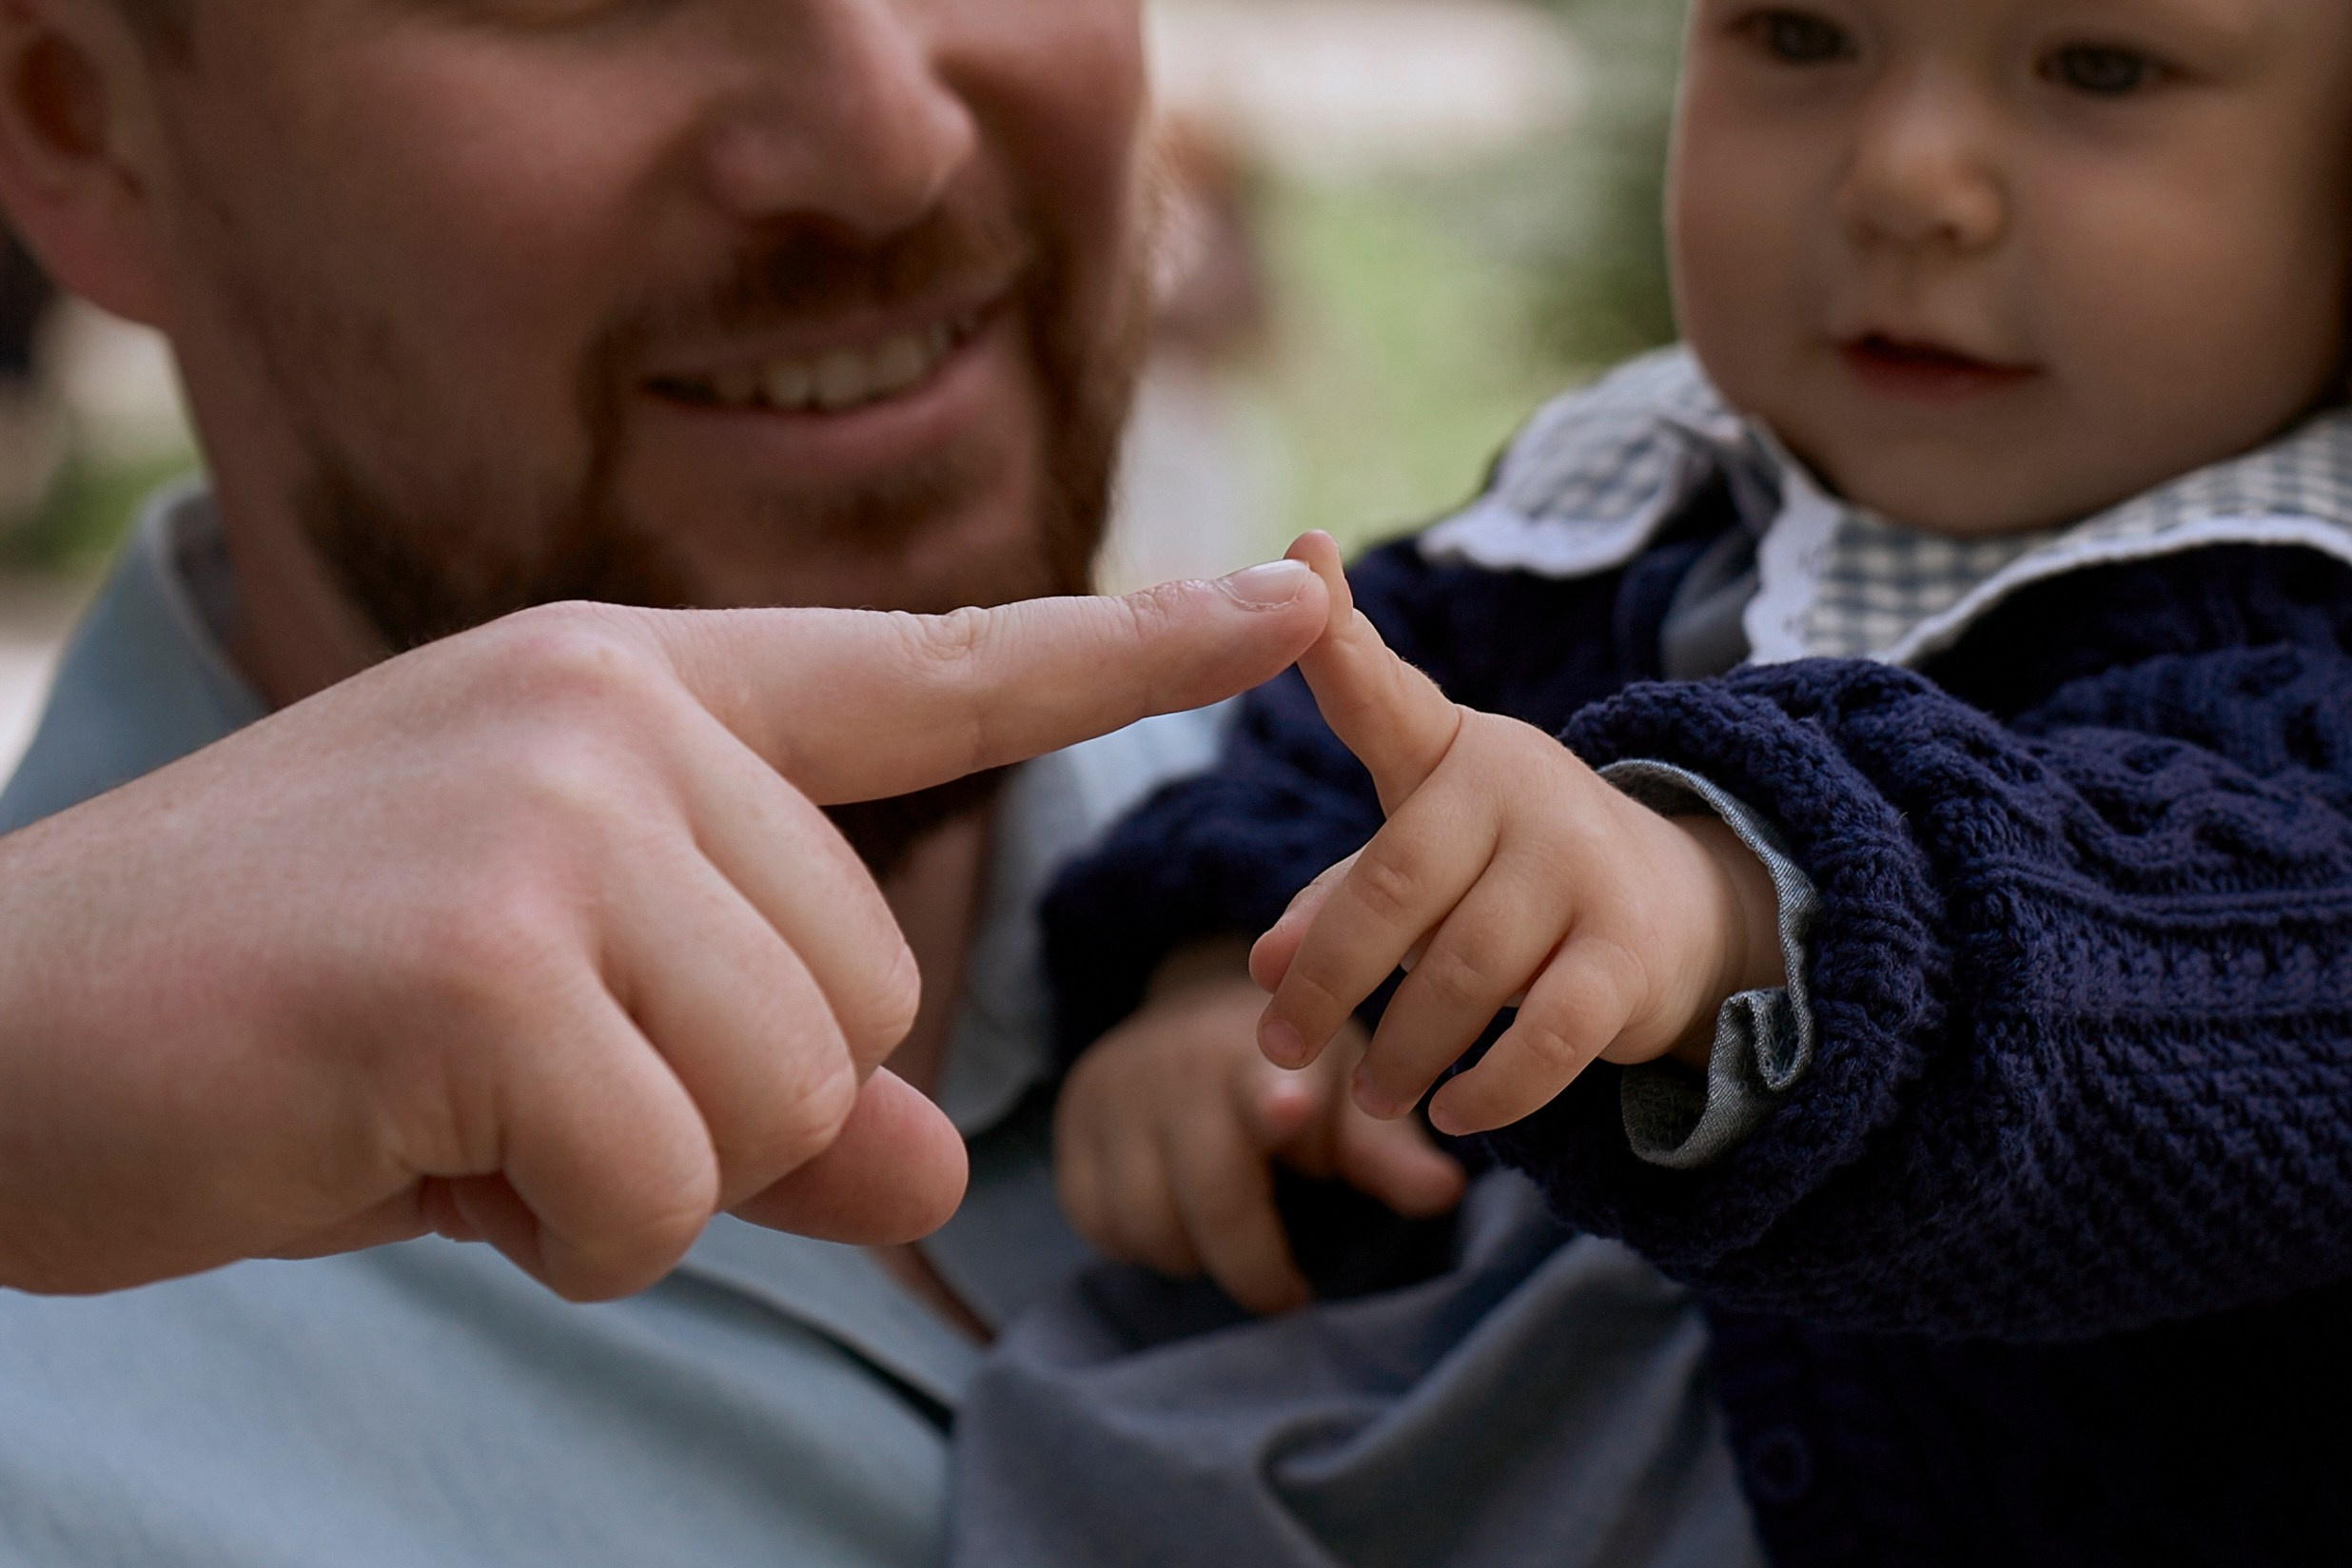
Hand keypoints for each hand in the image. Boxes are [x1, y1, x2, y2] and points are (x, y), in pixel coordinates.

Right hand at [0, 562, 1328, 1300]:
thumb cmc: (293, 1017)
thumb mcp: (566, 1033)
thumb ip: (773, 1087)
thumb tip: (942, 1179)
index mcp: (646, 689)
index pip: (942, 673)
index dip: (1136, 652)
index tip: (1304, 603)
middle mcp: (620, 709)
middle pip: (870, 992)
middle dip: (718, 1094)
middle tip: (507, 1065)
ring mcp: (559, 811)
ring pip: (788, 1092)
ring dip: (634, 1165)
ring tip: (452, 1096)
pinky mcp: (490, 949)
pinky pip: (667, 1189)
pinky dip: (561, 1230)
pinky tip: (409, 1144)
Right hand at [1056, 941, 1465, 1314]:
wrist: (1196, 1006)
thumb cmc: (1298, 1070)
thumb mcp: (1352, 1095)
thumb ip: (1389, 1152)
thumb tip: (1444, 1194)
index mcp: (1260, 1053)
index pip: (1261, 1079)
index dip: (1273, 1101)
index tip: (1289, 1108)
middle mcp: (1176, 1065)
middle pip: (1207, 1197)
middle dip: (1253, 1266)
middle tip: (1289, 1291)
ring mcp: (1114, 1093)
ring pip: (1143, 1222)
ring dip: (1192, 1256)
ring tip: (1230, 1240)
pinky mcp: (1070, 1124)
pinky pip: (1094, 1221)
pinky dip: (1137, 1243)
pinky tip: (1175, 1222)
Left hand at [1250, 534, 1782, 1137]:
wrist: (1686, 912)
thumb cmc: (1513, 884)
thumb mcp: (1425, 872)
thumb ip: (1340, 905)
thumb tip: (1260, 971)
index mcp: (1451, 752)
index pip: (1384, 692)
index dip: (1337, 632)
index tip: (1304, 555)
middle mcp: (1517, 787)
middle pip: (1393, 889)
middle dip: (1327, 982)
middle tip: (1279, 1048)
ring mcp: (1581, 864)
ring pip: (1461, 975)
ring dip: (1404, 1053)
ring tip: (1374, 1098)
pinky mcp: (1632, 950)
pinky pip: (1543, 1038)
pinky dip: (1491, 1091)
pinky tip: (1458, 1115)